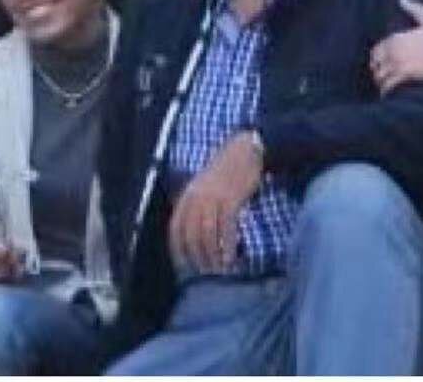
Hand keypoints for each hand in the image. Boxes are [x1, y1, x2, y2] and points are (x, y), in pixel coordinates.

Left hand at [168, 133, 262, 273]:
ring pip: (207, 235)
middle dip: (196, 257)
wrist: (246, 148)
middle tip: (204, 274)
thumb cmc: (228, 168)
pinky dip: (227, 245)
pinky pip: (226, 228)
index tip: (184, 266)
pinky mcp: (230, 200)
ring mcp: (212, 199)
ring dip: (212, 256)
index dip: (178, 250)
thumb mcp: (205, 185)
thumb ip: (197, 203)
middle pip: (190, 235)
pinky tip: (231, 257)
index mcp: (187, 196)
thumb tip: (196, 228)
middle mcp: (195, 198)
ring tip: (218, 270)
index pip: (176, 229)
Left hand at [369, 0, 422, 93]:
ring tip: (387, 88)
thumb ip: (414, 9)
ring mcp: (399, 62)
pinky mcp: (405, 75)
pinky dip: (386, 92)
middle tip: (385, 79)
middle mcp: (394, 49)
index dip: (379, 60)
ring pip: (380, 77)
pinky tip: (390, 95)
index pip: (376, 51)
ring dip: (382, 83)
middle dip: (379, 72)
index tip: (384, 66)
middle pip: (376, 65)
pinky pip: (388, 86)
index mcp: (397, 37)